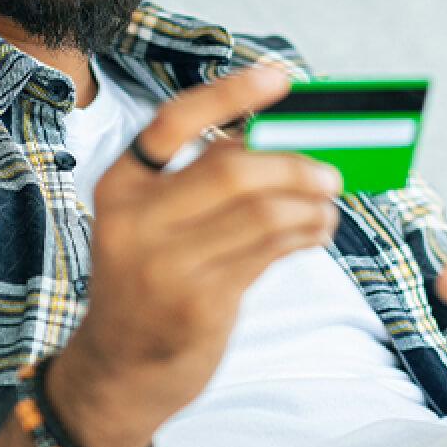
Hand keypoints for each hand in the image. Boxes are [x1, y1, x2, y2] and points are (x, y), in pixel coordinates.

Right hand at [40, 63, 339, 446]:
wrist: (118, 368)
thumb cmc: (148, 282)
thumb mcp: (148, 224)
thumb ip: (195, 180)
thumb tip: (274, 135)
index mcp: (120, 186)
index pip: (173, 121)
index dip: (231, 94)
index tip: (280, 78)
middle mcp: (135, 221)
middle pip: (231, 169)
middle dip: (293, 163)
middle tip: (328, 170)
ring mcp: (166, 265)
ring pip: (261, 212)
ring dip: (309, 203)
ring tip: (327, 204)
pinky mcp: (199, 303)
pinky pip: (269, 251)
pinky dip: (306, 232)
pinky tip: (317, 230)